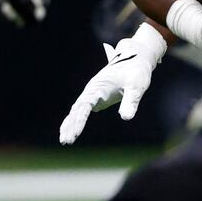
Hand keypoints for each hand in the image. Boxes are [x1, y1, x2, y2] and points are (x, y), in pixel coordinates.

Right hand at [58, 23, 165, 144]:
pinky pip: (81, 111)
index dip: (79, 120)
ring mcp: (92, 94)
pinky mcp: (96, 97)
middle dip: (70, 125)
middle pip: (77, 109)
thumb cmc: (136, 72)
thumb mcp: (137, 86)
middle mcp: (92, 90)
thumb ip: (131, 101)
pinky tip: (69, 132)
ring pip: (76, 110)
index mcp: (99, 86)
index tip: (75, 133)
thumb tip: (125, 118)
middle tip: (66, 141)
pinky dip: (74, 121)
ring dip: (70, 124)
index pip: (85, 105)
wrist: (136, 59)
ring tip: (64, 141)